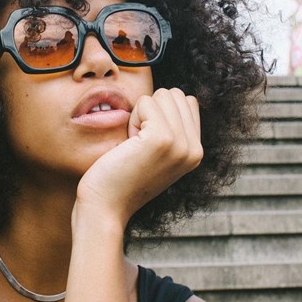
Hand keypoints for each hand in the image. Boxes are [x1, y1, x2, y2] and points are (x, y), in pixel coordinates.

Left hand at [75, 88, 201, 225]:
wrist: (106, 206)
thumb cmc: (121, 176)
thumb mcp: (158, 153)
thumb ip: (173, 128)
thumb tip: (177, 95)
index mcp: (196, 152)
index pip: (187, 102)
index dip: (160, 113)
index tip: (147, 143)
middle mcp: (195, 149)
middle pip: (175, 95)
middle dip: (151, 111)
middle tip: (138, 144)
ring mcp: (181, 144)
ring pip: (162, 95)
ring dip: (141, 114)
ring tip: (134, 145)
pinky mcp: (162, 139)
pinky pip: (146, 102)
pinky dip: (132, 118)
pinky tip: (129, 144)